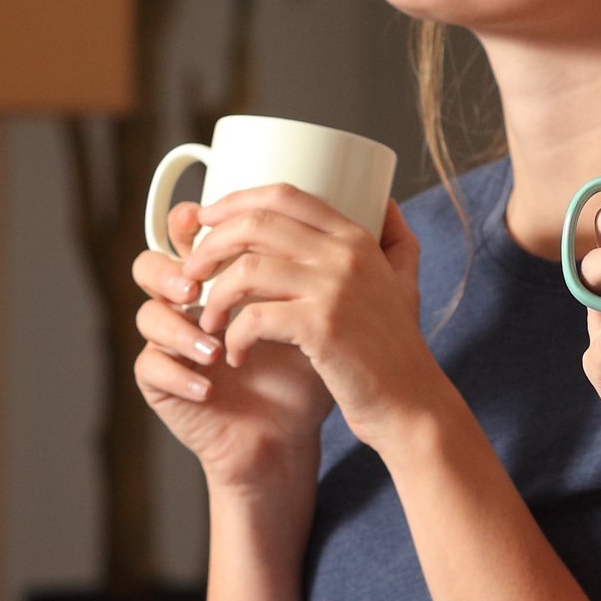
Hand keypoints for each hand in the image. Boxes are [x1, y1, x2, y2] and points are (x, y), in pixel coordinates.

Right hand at [133, 208, 332, 495]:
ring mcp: (172, 343)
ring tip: (212, 346)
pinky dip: (178, 372)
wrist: (293, 436)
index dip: (193, 220)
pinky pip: (151, 367)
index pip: (193, 233)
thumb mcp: (334, 312)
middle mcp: (190, 303)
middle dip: (175, 268)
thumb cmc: (311, 372)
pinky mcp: (163, 383)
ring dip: (177, 325)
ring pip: (148, 314)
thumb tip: (389, 203)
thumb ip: (351, 260)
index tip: (209, 216)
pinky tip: (207, 385)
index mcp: (222, 276)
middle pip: (154, 264)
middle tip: (198, 283)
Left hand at [175, 183, 453, 451]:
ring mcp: (334, 288)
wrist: (409, 405)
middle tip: (191, 272)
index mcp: (356, 238)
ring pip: (246, 270)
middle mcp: (345, 255)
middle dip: (210, 244)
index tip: (205, 219)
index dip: (235, 200)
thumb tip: (387, 201)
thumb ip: (397, 241)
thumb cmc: (396, 350)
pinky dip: (234, 337)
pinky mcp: (320, 327)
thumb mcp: (404, 283)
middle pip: (256, 224)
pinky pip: (253, 317)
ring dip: (214, 297)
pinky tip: (236, 355)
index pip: (284, 196)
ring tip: (206, 322)